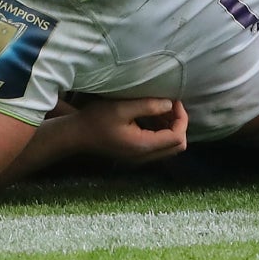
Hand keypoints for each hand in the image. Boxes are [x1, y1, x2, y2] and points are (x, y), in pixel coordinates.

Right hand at [69, 96, 189, 163]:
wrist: (77, 135)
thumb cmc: (96, 119)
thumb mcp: (121, 108)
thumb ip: (148, 106)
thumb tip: (170, 104)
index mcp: (143, 146)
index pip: (177, 137)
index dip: (181, 118)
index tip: (174, 101)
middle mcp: (144, 156)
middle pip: (177, 145)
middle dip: (178, 124)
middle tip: (170, 105)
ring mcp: (140, 158)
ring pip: (168, 147)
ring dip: (170, 127)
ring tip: (162, 108)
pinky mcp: (135, 154)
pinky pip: (157, 146)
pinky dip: (160, 132)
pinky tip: (152, 116)